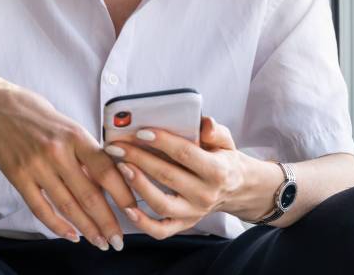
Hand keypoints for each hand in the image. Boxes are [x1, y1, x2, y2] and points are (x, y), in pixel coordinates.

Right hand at [0, 80, 133, 249]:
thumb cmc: (35, 114)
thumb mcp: (67, 125)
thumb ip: (85, 151)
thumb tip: (108, 179)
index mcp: (76, 135)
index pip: (106, 170)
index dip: (122, 194)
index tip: (133, 211)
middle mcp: (58, 151)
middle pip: (89, 194)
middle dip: (107, 221)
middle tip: (117, 240)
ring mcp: (37, 166)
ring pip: (67, 205)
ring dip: (86, 228)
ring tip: (99, 242)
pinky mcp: (18, 176)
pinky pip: (41, 208)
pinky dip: (57, 225)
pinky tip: (70, 235)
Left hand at [104, 115, 249, 238]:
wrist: (236, 189)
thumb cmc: (224, 160)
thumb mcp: (226, 142)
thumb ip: (215, 131)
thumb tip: (205, 123)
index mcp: (216, 171)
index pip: (185, 154)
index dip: (162, 142)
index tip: (140, 132)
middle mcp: (205, 194)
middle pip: (166, 175)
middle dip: (139, 159)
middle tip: (117, 146)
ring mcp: (193, 212)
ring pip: (161, 204)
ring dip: (138, 186)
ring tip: (120, 167)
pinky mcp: (184, 224)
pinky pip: (161, 230)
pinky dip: (142, 223)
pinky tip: (126, 209)